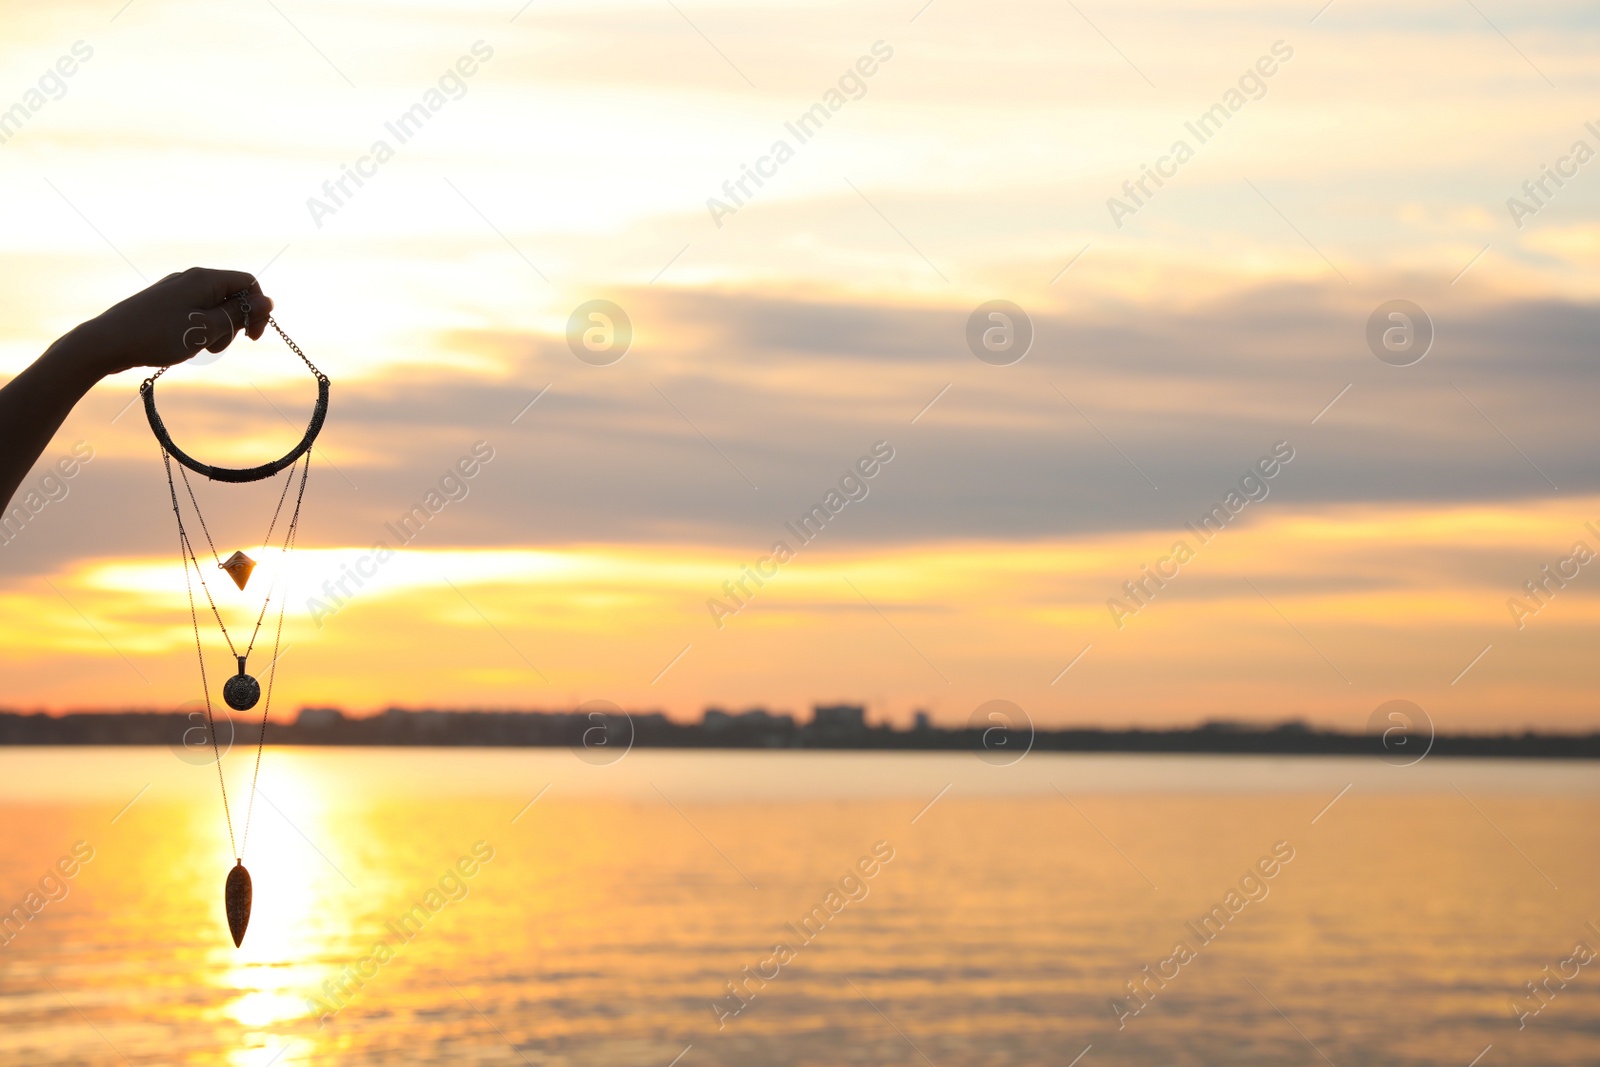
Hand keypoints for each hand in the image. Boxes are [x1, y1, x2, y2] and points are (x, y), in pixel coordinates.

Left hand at [57, 267, 274, 376]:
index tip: (252, 338)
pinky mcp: (164, 304)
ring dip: (216, 330)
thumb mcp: (206, 329)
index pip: (248, 284)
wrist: (107, 342)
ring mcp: (176, 291)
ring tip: (197, 348)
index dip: (257, 309)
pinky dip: (198, 330)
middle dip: (234, 323)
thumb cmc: (158, 336)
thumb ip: (238, 315)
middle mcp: (191, 279)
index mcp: (204, 279)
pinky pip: (195, 313)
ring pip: (213, 307)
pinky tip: (183, 345)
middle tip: (215, 347)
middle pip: (232, 296)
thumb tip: (268, 302)